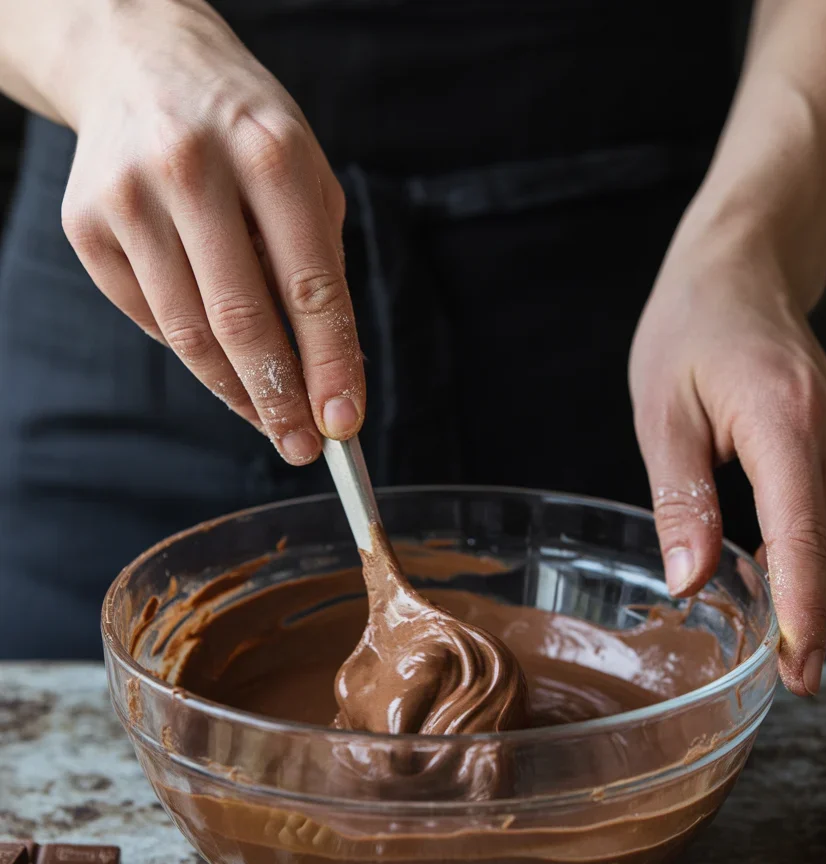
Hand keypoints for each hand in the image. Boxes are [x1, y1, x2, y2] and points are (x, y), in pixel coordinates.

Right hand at [57, 0, 362, 463]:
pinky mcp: (87, 225)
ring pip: (188, 334)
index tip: (345, 424)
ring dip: (236, 392)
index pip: (309, 286)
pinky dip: (191, 349)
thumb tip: (330, 376)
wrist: (138, 62)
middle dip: (279, 400)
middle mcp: (191, 169)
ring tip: (270, 419)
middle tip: (303, 447)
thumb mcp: (304, 175)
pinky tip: (216, 349)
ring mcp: (129, 198)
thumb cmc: (243, 131)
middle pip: (241, 320)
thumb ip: (317, 267)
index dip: (330, 365)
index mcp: (267, 151)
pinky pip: (150, 320)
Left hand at [630, 225, 825, 695]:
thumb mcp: (663, 414)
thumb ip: (680, 500)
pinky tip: (783, 588)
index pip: (804, 535)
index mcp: (785, 420)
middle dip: (810, 619)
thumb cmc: (691, 332)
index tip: (796, 667)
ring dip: (811, 592)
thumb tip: (692, 580)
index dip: (802, 610)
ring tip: (785, 653)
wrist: (741, 273)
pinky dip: (811, 556)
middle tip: (788, 684)